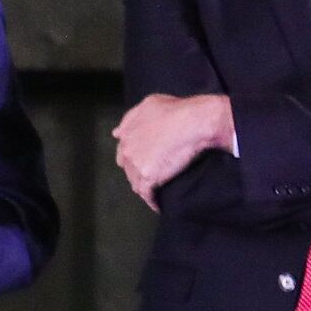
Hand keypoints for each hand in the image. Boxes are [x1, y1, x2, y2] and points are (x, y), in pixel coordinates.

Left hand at [113, 93, 233, 203]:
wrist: (194, 122)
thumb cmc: (177, 109)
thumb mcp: (150, 104)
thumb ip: (131, 118)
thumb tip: (117, 132)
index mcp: (127, 133)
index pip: (124, 151)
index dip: (133, 157)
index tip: (143, 162)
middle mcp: (127, 149)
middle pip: (128, 168)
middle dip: (136, 173)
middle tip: (150, 177)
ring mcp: (136, 164)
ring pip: (136, 183)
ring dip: (144, 188)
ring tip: (155, 193)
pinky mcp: (149, 177)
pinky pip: (147, 195)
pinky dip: (153, 201)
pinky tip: (158, 206)